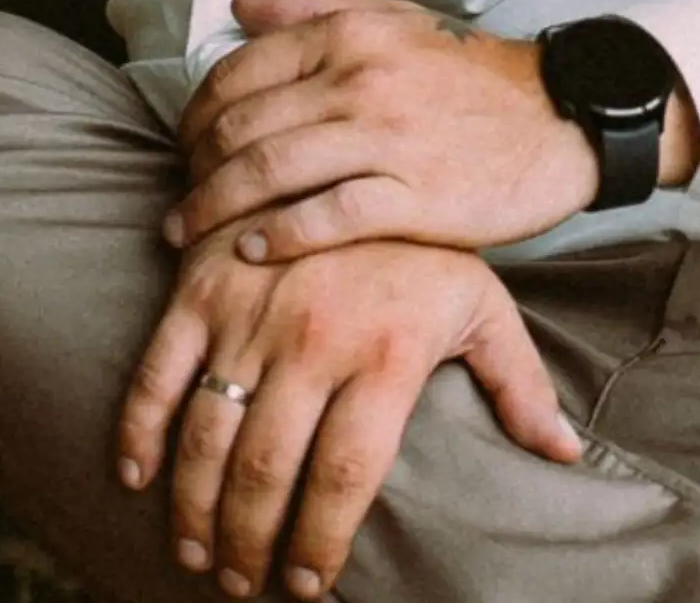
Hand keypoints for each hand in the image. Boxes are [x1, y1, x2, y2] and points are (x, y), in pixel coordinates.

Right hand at [116, 232, 582, 599]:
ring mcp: (252, 308)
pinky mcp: (202, 283)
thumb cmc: (430, 243)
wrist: (370, 141)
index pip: (342, 477)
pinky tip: (137, 477)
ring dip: (193, 509)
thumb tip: (562, 451)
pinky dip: (138, 429)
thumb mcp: (482, 303)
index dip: (317, 544)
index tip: (305, 585)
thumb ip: (516, 382)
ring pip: (207, 435)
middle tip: (241, 581)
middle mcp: (316, 336)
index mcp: (387, 351)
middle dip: (246, 543)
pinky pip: (157, 370)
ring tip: (199, 552)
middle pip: (265, 471)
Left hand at [167, 0, 602, 260]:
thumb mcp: (398, 19)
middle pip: (244, 124)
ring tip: (189, 232)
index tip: (185, 145)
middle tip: (180, 196)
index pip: (241, 70)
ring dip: (216, 206)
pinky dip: (278, 235)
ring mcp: (389, 139)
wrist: (562, 116)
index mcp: (353, 33)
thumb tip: (238, 8)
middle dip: (196, 166)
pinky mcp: (416, 196)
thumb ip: (316, 7)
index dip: (196, 113)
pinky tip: (252, 250)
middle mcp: (362, 79)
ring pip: (272, 170)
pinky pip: (327, 217)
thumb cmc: (472, 74)